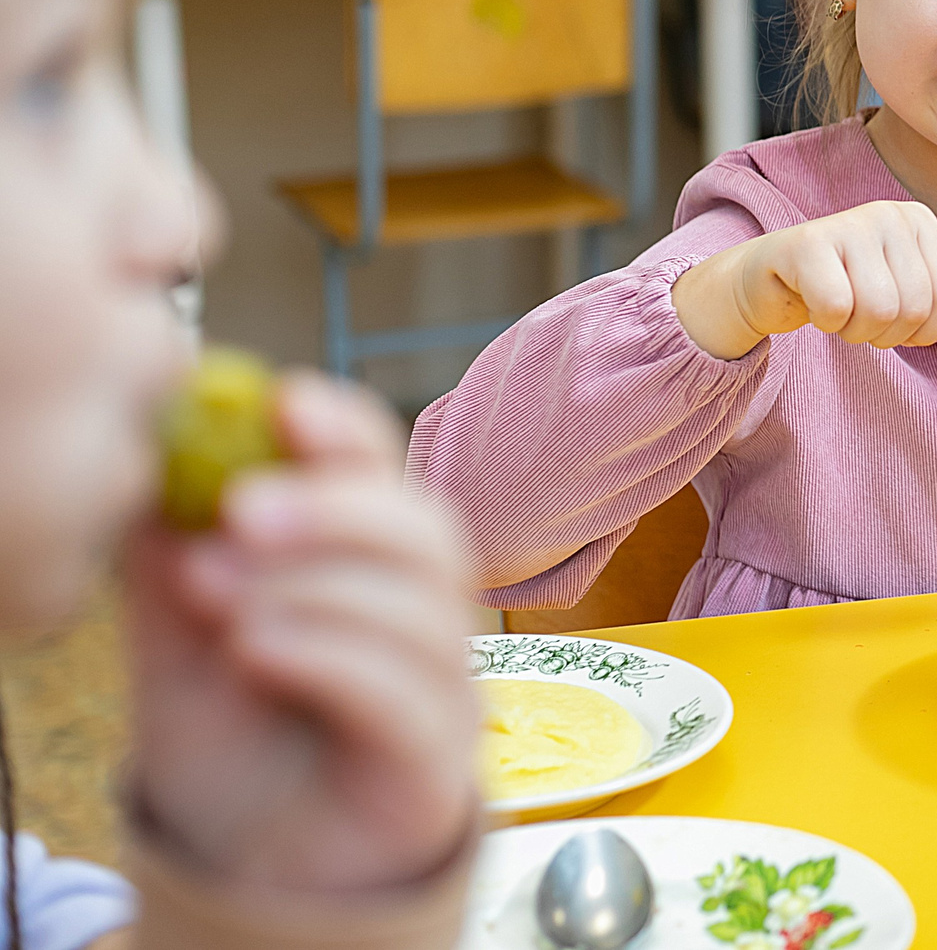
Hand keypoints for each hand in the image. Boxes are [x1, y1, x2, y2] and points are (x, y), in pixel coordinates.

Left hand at [123, 377, 478, 893]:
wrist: (246, 870)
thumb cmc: (231, 742)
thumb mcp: (179, 638)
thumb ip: (174, 557)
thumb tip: (155, 466)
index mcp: (370, 567)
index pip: (388, 475)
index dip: (348, 433)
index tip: (281, 404)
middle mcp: (424, 618)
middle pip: (431, 532)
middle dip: (340, 507)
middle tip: (243, 507)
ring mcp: (442, 692)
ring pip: (426, 607)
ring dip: (319, 583)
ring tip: (219, 593)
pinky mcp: (434, 766)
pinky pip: (407, 693)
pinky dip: (330, 655)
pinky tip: (255, 649)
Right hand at [673, 201, 936, 361]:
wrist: (773, 280)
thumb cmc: (845, 286)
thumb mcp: (905, 294)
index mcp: (919, 220)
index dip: (925, 328)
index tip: (898, 321)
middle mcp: (888, 213)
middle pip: (915, 307)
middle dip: (888, 332)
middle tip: (861, 317)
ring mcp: (848, 223)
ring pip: (879, 310)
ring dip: (856, 329)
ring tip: (840, 311)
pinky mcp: (807, 243)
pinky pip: (836, 307)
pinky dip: (826, 321)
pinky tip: (814, 303)